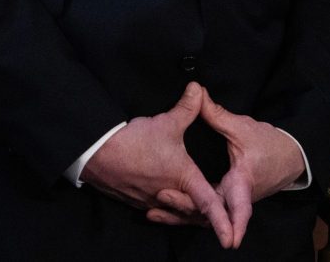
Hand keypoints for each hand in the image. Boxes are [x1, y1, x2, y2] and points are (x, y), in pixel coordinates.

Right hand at [80, 82, 233, 247]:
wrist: (97, 153)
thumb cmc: (134, 142)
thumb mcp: (166, 122)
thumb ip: (188, 108)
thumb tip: (199, 89)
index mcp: (183, 179)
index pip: (209, 204)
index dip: (223, 222)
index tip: (232, 240)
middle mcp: (168, 196)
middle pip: (192, 212)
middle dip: (203, 215)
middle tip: (216, 217)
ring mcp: (150, 201)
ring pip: (173, 212)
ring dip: (182, 209)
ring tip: (189, 205)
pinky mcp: (135, 200)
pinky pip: (156, 208)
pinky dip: (164, 206)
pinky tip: (163, 196)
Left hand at [152, 87, 306, 247]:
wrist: (289, 157)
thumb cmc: (270, 145)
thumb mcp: (243, 127)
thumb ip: (216, 114)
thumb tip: (196, 93)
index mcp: (244, 182)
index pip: (240, 206)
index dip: (234, 223)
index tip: (230, 240)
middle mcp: (236, 197)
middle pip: (210, 212)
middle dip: (186, 210)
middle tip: (161, 199)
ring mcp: (230, 200)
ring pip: (204, 215)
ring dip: (180, 214)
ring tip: (152, 212)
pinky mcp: (225, 199)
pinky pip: (204, 210)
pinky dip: (185, 211)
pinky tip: (163, 209)